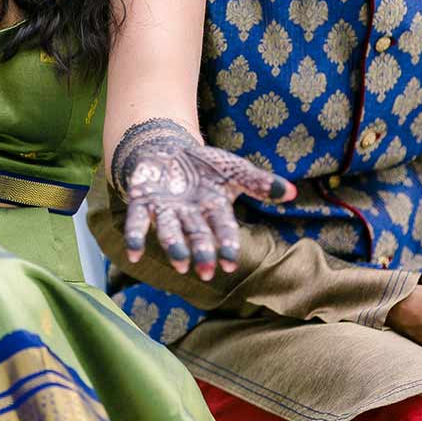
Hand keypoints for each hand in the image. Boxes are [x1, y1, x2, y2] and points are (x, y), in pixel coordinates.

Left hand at [111, 117, 294, 280]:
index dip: (226, 245)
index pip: (223, 228)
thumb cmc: (201, 166)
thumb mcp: (231, 168)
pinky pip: (137, 222)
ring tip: (180, 263)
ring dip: (175, 248)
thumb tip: (290, 192)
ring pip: (170, 232)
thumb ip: (258, 182)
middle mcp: (189, 215)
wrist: (164, 150)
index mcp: (213, 208)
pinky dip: (135, 237)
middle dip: (201, 251)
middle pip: (197, 235)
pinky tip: (132, 252)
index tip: (229, 264)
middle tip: (205, 271)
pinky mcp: (141, 202)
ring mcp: (165, 210)